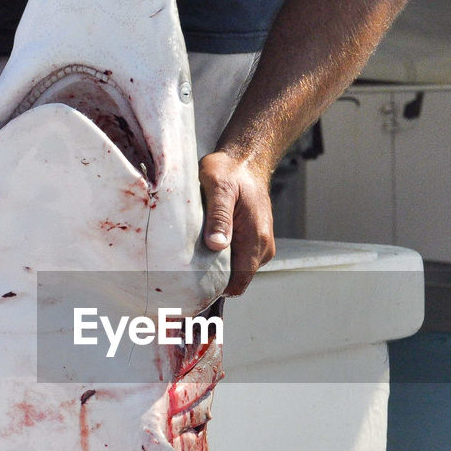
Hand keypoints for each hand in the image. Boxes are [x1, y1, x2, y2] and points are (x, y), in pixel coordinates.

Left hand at [199, 150, 275, 296]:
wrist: (246, 161)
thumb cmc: (230, 171)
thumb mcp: (218, 186)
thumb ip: (219, 216)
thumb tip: (216, 245)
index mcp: (256, 237)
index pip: (239, 281)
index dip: (217, 289)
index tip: (193, 286)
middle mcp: (263, 247)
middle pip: (237, 280)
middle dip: (214, 279)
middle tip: (187, 269)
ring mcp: (260, 246)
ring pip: (236, 271)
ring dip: (217, 268)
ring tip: (195, 255)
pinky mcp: (254, 242)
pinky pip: (237, 260)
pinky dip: (221, 258)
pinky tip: (206, 246)